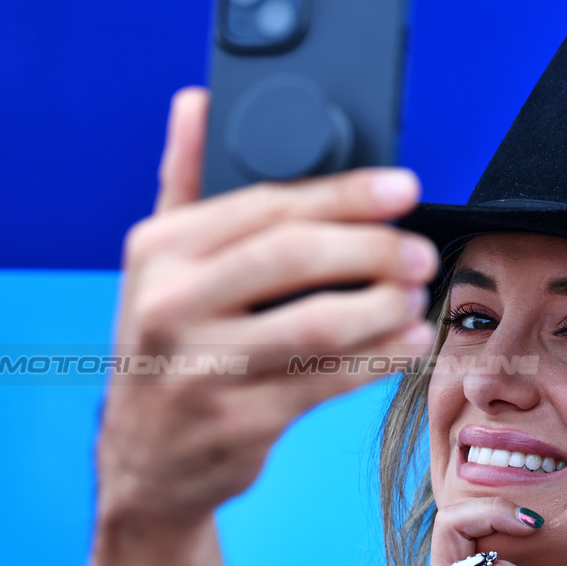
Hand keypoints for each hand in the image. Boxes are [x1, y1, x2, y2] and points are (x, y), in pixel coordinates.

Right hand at [97, 87, 439, 527]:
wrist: (146, 463)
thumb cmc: (169, 349)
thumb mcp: (159, 265)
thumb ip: (186, 183)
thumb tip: (197, 101)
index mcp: (159, 251)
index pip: (267, 204)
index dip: (346, 193)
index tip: (403, 188)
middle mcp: (169, 305)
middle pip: (293, 258)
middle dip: (372, 249)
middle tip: (420, 253)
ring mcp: (200, 369)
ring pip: (316, 325)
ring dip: (383, 308)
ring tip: (416, 299)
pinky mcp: (237, 424)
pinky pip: (326, 382)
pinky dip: (377, 360)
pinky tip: (407, 345)